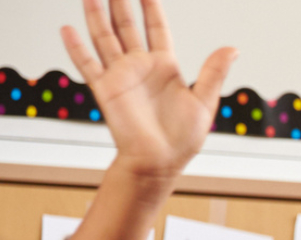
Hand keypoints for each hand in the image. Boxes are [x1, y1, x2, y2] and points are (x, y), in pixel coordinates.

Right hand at [62, 0, 236, 181]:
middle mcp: (141, 67)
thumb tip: (232, 49)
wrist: (159, 162)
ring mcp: (121, 76)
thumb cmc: (182, 139)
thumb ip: (214, 72)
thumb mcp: (205, 102)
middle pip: (126, 27)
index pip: (157, 29)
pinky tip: (67, 29)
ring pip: (105, 38)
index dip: (151, 8)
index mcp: (165, 68)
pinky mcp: (105, 89)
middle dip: (120, 4)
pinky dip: (76, 47)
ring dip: (96, 16)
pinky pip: (87, 64)